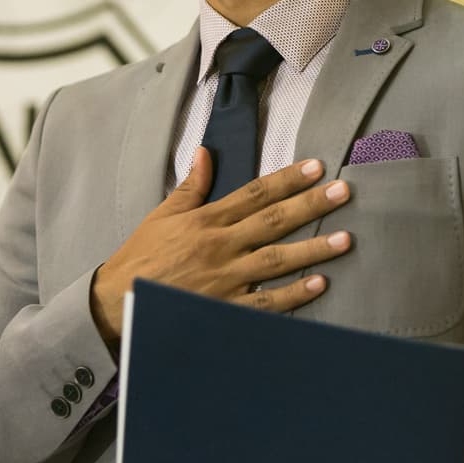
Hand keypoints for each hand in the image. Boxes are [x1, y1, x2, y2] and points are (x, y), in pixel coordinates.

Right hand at [89, 148, 350, 342]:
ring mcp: (226, 280)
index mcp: (206, 220)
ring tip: (345, 239)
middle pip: (273, 221)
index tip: (316, 167)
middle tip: (344, 192)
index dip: (287, 179)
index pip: (254, 193)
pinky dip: (293, 295)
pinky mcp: (227, 310)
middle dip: (310, 205)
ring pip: (277, 261)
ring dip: (313, 249)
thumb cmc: (141, 258)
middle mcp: (220, 246)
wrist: (118, 303)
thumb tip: (205, 153)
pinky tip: (319, 285)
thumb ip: (190, 187)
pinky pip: (266, 303)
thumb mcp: (162, 216)